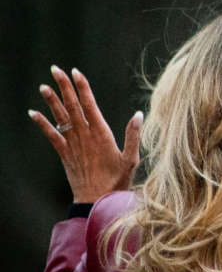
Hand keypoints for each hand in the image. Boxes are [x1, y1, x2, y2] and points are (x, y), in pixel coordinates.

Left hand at [27, 66, 142, 203]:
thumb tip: (139, 114)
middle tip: (56, 70)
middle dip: (64, 87)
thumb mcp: (131, 158)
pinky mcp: (64, 154)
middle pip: (73, 106)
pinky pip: (51, 136)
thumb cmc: (117, 181)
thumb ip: (133, 135)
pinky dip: (42, 124)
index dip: (82, 88)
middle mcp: (85, 136)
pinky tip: (33, 113)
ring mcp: (73, 144)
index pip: (90, 105)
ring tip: (44, 86)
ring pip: (60, 118)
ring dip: (52, 101)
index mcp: (101, 134)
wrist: (96, 200)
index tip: (76, 73)